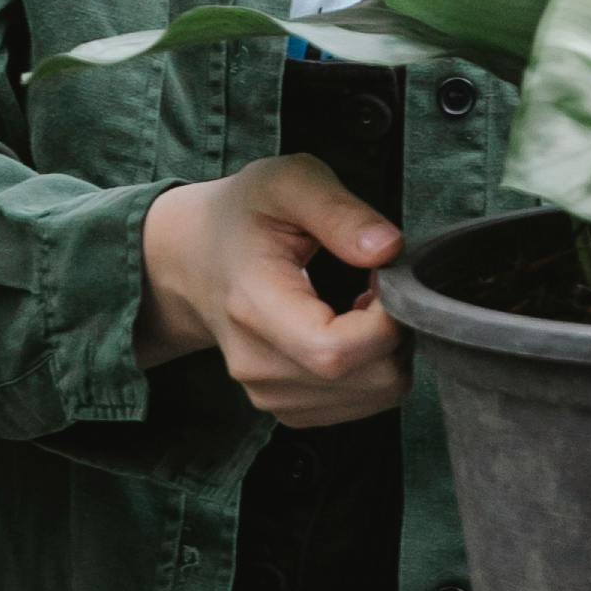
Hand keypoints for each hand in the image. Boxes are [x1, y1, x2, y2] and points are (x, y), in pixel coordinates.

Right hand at [140, 156, 404, 428]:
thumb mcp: (288, 182)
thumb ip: (338, 210)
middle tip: (378, 285)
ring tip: (361, 306)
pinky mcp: (285, 408)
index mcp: (253, 307)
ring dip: (389, 351)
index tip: (384, 275)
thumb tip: (387, 250)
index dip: (386, 318)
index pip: (336, 351)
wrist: (193, 258)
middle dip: (398, 331)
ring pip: (376, 396)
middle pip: (370, 379)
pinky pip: (363, 404)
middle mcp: (257, 364)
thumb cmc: (244, 215)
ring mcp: (269, 394)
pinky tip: (350, 331)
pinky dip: (373, 370)